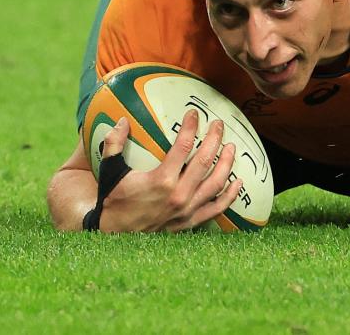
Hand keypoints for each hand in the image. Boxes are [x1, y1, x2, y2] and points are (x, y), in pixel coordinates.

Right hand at [97, 110, 242, 232]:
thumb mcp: (111, 171)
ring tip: (231, 147)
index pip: (183, 146)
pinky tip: (238, 183)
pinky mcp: (191, 222)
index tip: (194, 114)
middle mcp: (179, 195)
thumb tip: (122, 120)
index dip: (190, 127)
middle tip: (218, 125)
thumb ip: (114, 144)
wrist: (115, 235)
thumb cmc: (114, 201)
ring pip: (216, 183)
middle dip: (214, 139)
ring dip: (226, 163)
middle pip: (205, 161)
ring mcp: (187, 210)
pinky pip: (216, 208)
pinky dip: (230, 195)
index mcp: (161, 180)